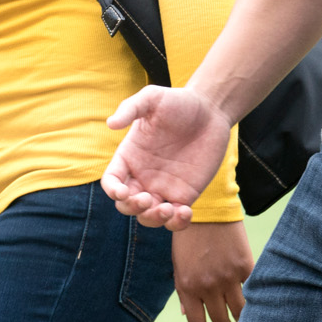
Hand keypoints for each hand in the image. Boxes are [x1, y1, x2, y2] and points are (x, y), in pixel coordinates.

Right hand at [103, 86, 235, 228]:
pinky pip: (175, 219)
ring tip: (168, 210)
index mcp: (129, 157)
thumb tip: (111, 123)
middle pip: (126, 205)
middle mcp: (142, 176)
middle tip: (147, 198)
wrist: (211, 110)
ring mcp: (162, 188)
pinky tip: (184, 212)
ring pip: (148, 217)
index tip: (122, 191)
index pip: (112, 182)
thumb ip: (131, 108)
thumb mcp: (153, 98)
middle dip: (133, 207)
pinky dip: (176, 223)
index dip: (112, 191)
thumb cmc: (178, 102)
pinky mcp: (184, 196)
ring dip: (153, 219)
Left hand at [172, 221, 251, 321]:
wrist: (207, 205)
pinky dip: (254, 296)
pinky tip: (255, 299)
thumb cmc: (189, 234)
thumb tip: (188, 316)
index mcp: (187, 287)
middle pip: (220, 321)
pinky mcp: (244, 265)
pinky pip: (252, 289)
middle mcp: (207, 286)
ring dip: (241, 319)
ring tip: (243, 320)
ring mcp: (227, 277)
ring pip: (239, 311)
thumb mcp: (178, 262)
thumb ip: (183, 289)